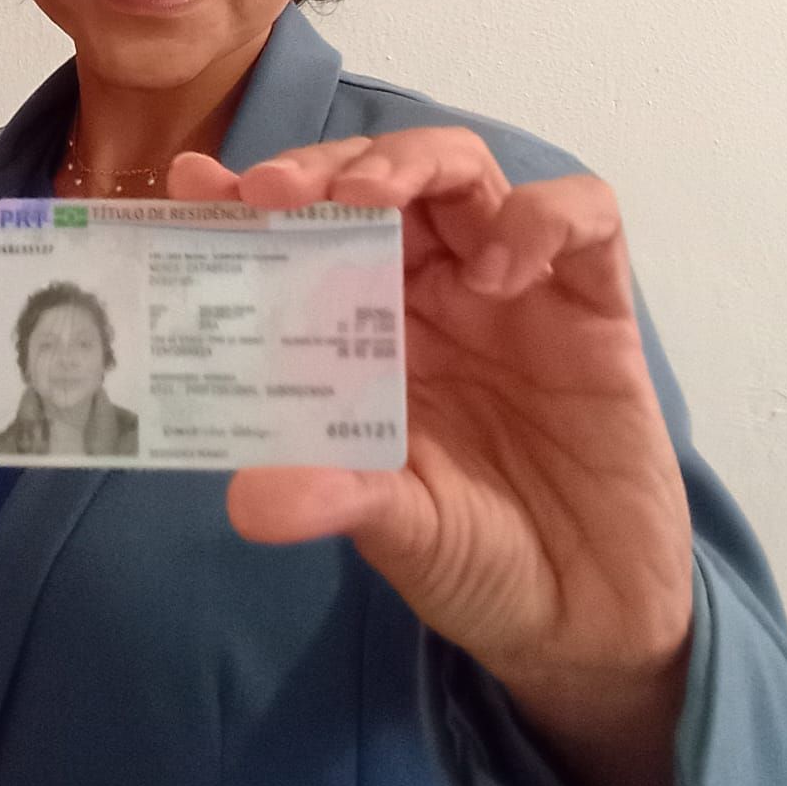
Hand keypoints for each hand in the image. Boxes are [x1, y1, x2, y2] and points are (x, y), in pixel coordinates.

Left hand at [168, 130, 693, 785]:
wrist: (588, 622)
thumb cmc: (478, 557)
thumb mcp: (396, 529)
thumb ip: (335, 497)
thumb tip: (247, 496)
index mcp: (366, 324)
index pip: (303, 228)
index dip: (248, 196)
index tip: (191, 185)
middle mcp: (434, 288)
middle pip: (378, 173)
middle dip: (324, 165)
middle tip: (276, 191)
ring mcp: (515, 286)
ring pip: (464, 169)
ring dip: (411, 162)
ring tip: (370, 197)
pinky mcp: (595, 305)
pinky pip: (586, 219)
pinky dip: (540, 220)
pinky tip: (500, 273)